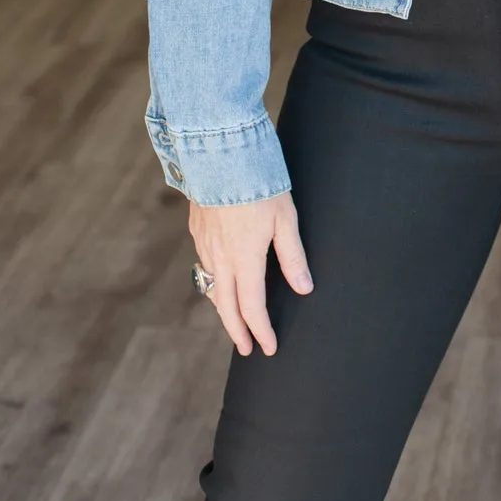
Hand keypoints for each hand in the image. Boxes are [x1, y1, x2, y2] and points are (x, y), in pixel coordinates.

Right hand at [189, 190, 312, 356]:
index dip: (260, 330)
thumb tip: (304, 288)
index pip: (252, 306)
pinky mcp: (197, 229)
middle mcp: (220, 257)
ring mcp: (205, 244)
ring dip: (223, 308)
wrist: (221, 152)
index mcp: (245, 258)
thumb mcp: (285, 218)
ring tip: (234, 318)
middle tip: (246, 349)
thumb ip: (293, 256)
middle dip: (237, 330)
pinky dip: (213, 282)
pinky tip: (220, 280)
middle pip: (226, 306)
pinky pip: (204, 266)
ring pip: (212, 287)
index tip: (268, 347)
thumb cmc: (259, 182)